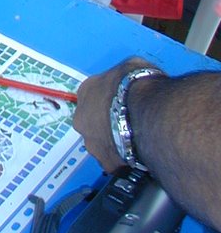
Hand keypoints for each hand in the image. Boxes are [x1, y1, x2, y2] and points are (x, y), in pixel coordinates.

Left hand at [73, 57, 151, 171]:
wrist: (151, 117)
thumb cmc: (140, 86)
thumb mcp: (132, 67)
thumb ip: (124, 77)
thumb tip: (131, 81)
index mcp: (85, 92)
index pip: (93, 96)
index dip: (109, 100)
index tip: (124, 103)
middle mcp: (82, 120)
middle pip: (93, 123)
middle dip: (109, 124)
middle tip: (131, 124)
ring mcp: (93, 145)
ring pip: (103, 145)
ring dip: (117, 143)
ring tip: (139, 142)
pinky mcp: (108, 165)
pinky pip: (118, 163)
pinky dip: (128, 160)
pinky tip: (143, 156)